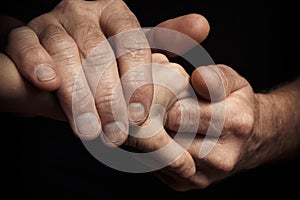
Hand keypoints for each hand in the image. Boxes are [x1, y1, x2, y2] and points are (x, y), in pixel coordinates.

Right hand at [3, 0, 208, 143]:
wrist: (56, 58)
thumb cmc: (101, 55)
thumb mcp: (133, 47)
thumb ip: (165, 39)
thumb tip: (202, 26)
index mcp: (113, 13)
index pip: (131, 39)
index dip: (138, 76)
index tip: (142, 113)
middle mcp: (83, 13)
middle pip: (98, 51)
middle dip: (109, 96)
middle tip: (118, 132)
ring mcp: (51, 22)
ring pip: (65, 53)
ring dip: (78, 94)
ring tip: (89, 130)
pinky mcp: (23, 35)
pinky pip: (25, 45)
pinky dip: (36, 63)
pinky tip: (49, 85)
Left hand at [161, 64, 299, 190]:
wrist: (250, 141)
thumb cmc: (237, 107)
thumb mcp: (234, 83)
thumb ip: (215, 78)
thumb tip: (196, 78)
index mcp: (235, 124)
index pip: (185, 115)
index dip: (167, 103)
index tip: (161, 96)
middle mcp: (222, 156)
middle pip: (168, 138)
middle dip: (157, 122)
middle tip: (155, 109)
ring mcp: (204, 176)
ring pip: (160, 154)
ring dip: (154, 138)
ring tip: (160, 123)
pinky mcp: (188, 185)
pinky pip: (158, 166)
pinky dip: (156, 151)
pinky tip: (164, 139)